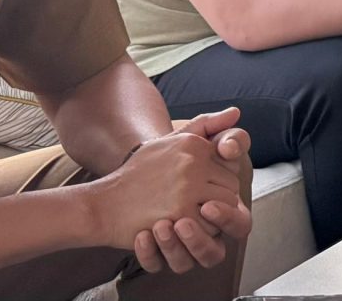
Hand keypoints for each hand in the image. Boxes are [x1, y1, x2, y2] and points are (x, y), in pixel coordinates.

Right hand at [131, 110, 253, 273]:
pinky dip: (201, 230)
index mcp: (193, 144)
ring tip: (192, 217)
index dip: (218, 182)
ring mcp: (187, 186)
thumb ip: (204, 125)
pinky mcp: (180, 212)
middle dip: (219, 200)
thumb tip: (237, 112)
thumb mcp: (167, 143)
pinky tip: (184, 226)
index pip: (229, 165)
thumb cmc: (137, 174)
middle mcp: (193, 161)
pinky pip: (210, 224)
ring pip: (224, 205)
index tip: (200, 190)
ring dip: (213, 216)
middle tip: (197, 208)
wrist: (104, 204)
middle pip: (230, 186)